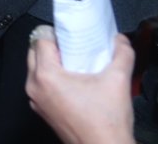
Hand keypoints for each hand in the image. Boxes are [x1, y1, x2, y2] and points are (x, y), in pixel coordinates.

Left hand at [25, 26, 134, 143]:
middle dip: (52, 46)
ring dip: (50, 62)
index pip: (41, 40)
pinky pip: (40, 85)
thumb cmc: (106, 123)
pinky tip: (72, 80)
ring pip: (35, 69)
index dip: (56, 33)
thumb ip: (122, 54)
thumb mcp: (118, 80)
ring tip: (73, 62)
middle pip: (34, 53)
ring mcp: (36, 100)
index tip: (71, 34)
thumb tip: (121, 40)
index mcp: (46, 76)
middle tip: (73, 46)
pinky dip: (51, 79)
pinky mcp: (42, 110)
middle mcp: (35, 87)